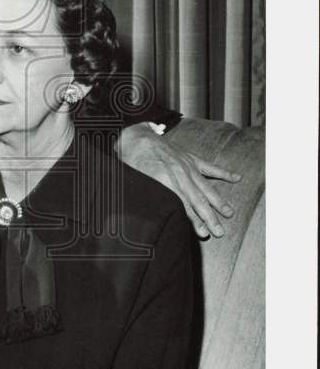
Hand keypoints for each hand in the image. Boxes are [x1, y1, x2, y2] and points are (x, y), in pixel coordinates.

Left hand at [116, 124, 241, 239]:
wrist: (137, 136)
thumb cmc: (133, 160)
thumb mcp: (135, 180)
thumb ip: (146, 196)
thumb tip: (150, 214)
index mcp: (164, 179)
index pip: (183, 204)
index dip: (193, 219)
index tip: (202, 232)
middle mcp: (179, 173)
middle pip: (198, 199)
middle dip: (209, 216)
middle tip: (219, 231)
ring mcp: (187, 165)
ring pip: (206, 186)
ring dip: (218, 202)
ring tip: (229, 214)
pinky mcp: (190, 158)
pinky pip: (210, 167)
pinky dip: (224, 173)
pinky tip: (237, 179)